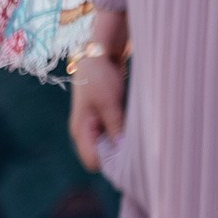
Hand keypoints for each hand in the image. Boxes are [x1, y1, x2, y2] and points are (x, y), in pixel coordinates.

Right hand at [69, 55, 126, 170]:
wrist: (97, 55)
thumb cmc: (99, 78)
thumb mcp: (109, 103)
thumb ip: (115, 127)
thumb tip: (123, 150)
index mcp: (81, 131)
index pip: (93, 161)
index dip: (110, 162)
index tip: (129, 156)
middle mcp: (85, 132)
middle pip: (101, 156)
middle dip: (117, 153)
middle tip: (137, 145)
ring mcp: (93, 126)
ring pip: (108, 146)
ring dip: (121, 142)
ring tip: (136, 133)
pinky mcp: (102, 119)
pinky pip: (112, 135)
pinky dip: (122, 133)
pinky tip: (133, 125)